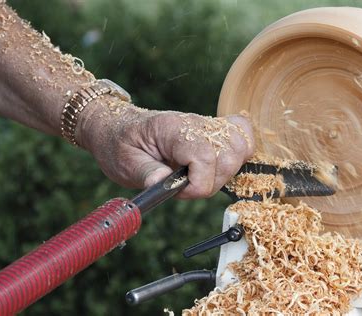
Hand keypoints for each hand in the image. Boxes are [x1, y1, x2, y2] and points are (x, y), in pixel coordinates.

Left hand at [77, 97, 254, 198]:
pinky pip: (242, 135)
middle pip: (229, 154)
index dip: (199, 183)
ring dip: (226, 170)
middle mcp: (194, 123)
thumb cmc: (120, 143)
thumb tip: (163, 183)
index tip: (179, 191)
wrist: (119, 127)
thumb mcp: (123, 162)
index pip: (205, 156)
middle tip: (185, 186)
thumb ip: (145, 172)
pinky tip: (217, 165)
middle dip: (212, 181)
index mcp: (171, 129)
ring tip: (199, 177)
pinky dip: (238, 153)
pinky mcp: (214, 130)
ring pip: (240, 146)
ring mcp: (207, 125)